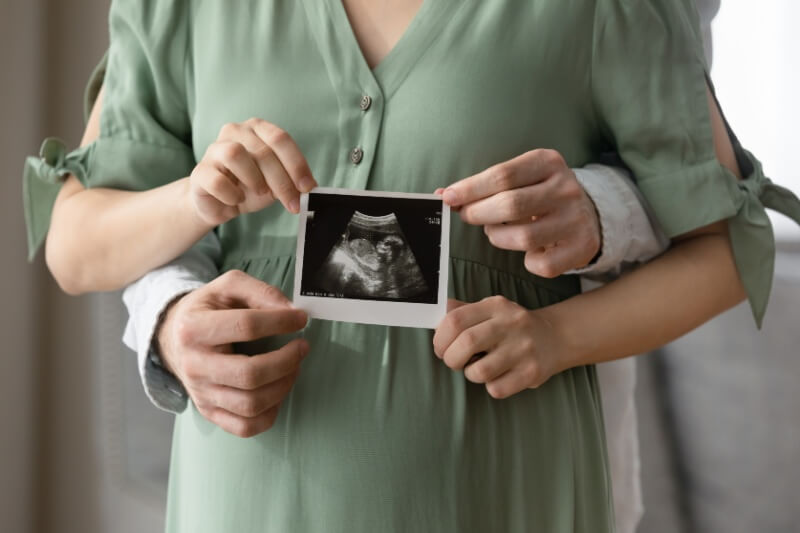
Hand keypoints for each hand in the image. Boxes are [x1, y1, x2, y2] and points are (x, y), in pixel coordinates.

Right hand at [157, 270, 309, 437]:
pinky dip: (269, 414)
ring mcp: (200, 393)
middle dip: (286, 360)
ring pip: (251, 404)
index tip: (300, 318)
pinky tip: (277, 391)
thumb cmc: (208, 309)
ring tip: (293, 367)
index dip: (280, 321)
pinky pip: (245, 427)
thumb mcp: (228, 287)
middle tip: (302, 347)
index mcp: (193, 328)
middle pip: (250, 374)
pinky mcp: (209, 411)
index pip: (246, 326)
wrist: (175, 337)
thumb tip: (290, 311)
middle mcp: (193, 365)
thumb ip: (260, 292)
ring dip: (283, 385)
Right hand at [190, 118, 316, 225]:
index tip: (308, 187)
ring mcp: (214, 149)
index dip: (297, 164)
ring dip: (254, 179)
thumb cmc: (250, 187)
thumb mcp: (277, 182)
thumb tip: (310, 188)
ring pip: (235, 154)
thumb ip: (292, 180)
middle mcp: (235, 131)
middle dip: (282, 180)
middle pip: (263, 150)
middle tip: (292, 202)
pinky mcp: (200, 171)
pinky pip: (217, 180)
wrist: (219, 203)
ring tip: (260, 193)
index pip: (281, 139)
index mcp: (257, 128)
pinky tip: (237, 200)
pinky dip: (232, 194)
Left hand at [433, 297, 564, 398]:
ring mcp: (523, 349)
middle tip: (453, 360)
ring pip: (479, 371)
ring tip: (477, 368)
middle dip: (450, 358)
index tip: (441, 346)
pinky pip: (496, 388)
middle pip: (465, 343)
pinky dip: (490, 386)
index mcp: (496, 306)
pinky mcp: (531, 372)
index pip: (455, 319)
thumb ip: (461, 311)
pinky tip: (497, 376)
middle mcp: (511, 324)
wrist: (555, 337)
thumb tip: (434, 317)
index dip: (440, 338)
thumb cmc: (512, 326)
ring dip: (470, 374)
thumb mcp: (489, 309)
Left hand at [440, 149, 600, 276]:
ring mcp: (576, 219)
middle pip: (510, 205)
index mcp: (549, 162)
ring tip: (495, 231)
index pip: (503, 175)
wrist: (588, 215)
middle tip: (466, 215)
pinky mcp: (581, 248)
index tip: (447, 196)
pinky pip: (540, 264)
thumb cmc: (540, 194)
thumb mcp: (520, 179)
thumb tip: (444, 194)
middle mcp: (566, 189)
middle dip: (478, 213)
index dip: (471, 188)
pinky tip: (527, 250)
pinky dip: (526, 261)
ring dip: (497, 237)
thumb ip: (485, 186)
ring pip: (522, 237)